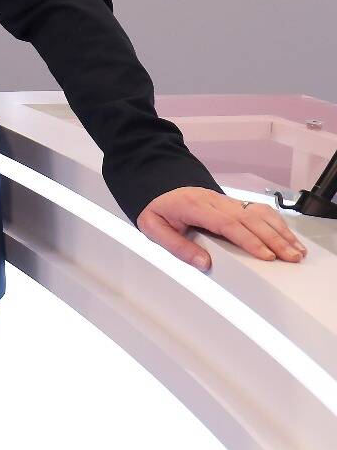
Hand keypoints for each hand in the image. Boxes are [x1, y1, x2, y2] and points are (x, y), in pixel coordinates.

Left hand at [138, 186, 306, 270]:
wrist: (157, 187)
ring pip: (258, 212)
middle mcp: (214, 200)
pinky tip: (288, 237)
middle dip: (273, 239)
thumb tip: (203, 263)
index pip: (227, 223)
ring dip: (280, 231)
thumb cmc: (157, 209)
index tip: (266, 256)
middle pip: (249, 218)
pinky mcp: (233, 202)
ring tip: (296, 251)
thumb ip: (177, 246)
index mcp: (194, 206)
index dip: (249, 239)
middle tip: (290, 258)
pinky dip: (277, 224)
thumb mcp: (153, 228)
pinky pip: (258, 210)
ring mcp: (225, 200)